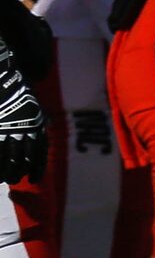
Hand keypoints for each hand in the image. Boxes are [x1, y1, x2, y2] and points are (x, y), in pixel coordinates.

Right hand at [0, 48, 43, 185]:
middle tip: (13, 179)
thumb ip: (40, 117)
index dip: (37, 169)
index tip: (34, 179)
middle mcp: (27, 132)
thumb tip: (47, 122)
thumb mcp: (36, 105)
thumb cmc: (20, 91)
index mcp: (38, 126)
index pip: (40, 154)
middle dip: (19, 172)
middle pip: (24, 160)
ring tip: (3, 178)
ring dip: (6, 171)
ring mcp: (10, 131)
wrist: (6, 78)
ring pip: (9, 159)